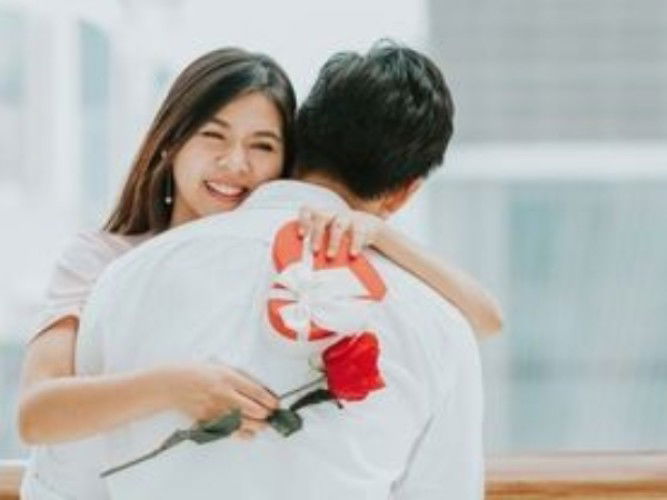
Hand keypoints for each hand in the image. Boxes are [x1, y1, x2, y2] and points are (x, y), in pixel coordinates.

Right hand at [161, 362, 278, 439]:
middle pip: (254, 410)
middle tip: (270, 414)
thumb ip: (240, 378)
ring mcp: (216, 409)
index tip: (276, 404)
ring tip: (262, 424)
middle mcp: (224, 394)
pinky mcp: (208, 421)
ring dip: (258, 425)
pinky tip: (250, 433)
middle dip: (266, 414)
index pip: (256, 392)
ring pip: (245, 424)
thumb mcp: (221, 367)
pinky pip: (231, 432)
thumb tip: (260, 390)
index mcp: (228, 378)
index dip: (270, 400)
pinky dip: (244, 434)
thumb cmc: (197, 373)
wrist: (172, 384)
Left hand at [298, 205, 383, 258]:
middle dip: (316, 234)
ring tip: (330, 256)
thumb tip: (302, 269)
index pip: (308, 210)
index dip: (303, 221)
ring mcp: (347, 217)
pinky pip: (358, 232)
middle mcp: (333, 213)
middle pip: (322, 217)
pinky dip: (355, 244)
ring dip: (333, 241)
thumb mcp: (328, 236)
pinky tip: (352, 255)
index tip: (301, 236)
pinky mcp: (362, 224)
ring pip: (338, 225)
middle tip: (314, 251)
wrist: (368, 227)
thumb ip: (317, 245)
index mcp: (321, 215)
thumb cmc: (341, 236)